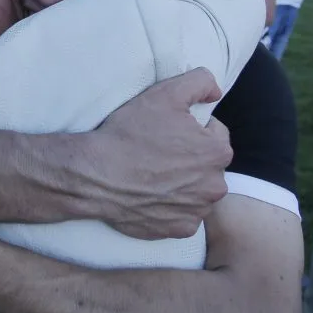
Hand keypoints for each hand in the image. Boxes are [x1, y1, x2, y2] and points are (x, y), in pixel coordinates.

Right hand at [88, 69, 231, 239]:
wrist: (95, 175)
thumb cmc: (129, 134)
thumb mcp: (165, 93)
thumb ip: (200, 82)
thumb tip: (215, 91)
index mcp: (217, 152)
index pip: (214, 134)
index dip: (191, 129)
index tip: (168, 132)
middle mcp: (215, 185)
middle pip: (207, 165)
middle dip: (190, 158)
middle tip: (158, 153)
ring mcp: (197, 210)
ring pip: (197, 192)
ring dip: (182, 184)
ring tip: (153, 175)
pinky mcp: (179, 229)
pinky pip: (183, 216)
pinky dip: (171, 207)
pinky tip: (151, 195)